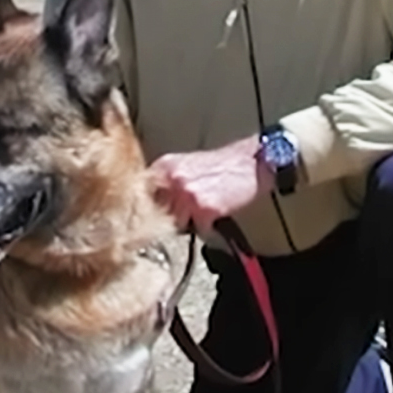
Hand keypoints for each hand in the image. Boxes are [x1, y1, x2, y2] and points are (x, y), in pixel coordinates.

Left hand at [149, 137, 270, 232]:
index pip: (140, 195)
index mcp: (164, 166)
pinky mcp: (204, 208)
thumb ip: (166, 182)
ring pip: (176, 224)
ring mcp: (186, 194)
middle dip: (168, 217)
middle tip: (186, 215)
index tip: (145, 220)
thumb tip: (149, 205)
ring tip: (204, 211)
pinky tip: (216, 215)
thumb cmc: (223, 165)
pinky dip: (208, 228)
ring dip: (189, 223)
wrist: (253, 162)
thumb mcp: (186, 165)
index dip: (144, 210)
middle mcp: (171, 179)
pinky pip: (199, 229)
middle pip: (156, 213)